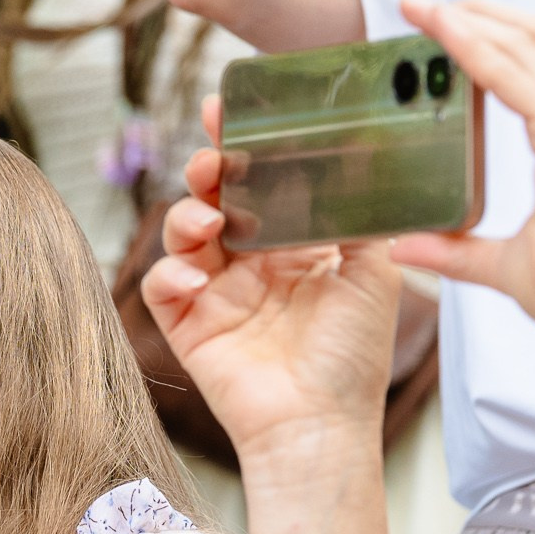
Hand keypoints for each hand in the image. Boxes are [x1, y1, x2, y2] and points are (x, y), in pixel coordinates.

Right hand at [143, 96, 406, 462]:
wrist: (322, 422)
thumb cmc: (353, 355)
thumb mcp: (372, 271)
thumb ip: (358, 214)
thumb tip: (365, 154)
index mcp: (292, 243)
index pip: (261, 180)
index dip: (241, 144)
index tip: (228, 111)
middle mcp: (249, 261)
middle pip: (214, 196)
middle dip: (206, 168)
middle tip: (213, 160)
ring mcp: (215, 292)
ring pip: (182, 232)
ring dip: (187, 216)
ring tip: (209, 222)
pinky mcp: (187, 325)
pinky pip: (162, 286)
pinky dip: (170, 275)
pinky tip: (195, 282)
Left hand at [390, 0, 534, 340]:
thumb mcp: (498, 263)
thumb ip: (453, 250)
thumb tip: (405, 246)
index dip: (491, 32)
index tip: (441, 20)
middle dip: (478, 11)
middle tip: (422, 4)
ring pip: (528, 42)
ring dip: (472, 18)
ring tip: (423, 7)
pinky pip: (517, 76)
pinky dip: (477, 48)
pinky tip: (443, 33)